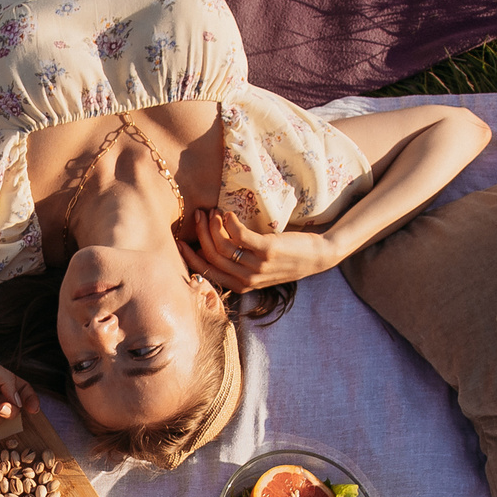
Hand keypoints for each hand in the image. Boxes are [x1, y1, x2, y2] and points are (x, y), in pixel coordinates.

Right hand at [183, 208, 340, 290]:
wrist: (317, 257)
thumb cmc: (286, 259)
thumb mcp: (259, 268)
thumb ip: (238, 263)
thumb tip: (213, 246)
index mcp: (241, 285)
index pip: (206, 271)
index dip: (190, 256)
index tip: (179, 241)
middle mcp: (246, 278)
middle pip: (212, 255)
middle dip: (200, 233)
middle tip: (199, 215)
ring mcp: (257, 265)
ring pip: (222, 245)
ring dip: (213, 225)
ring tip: (214, 211)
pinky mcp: (267, 250)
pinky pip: (238, 235)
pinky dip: (229, 222)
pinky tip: (228, 213)